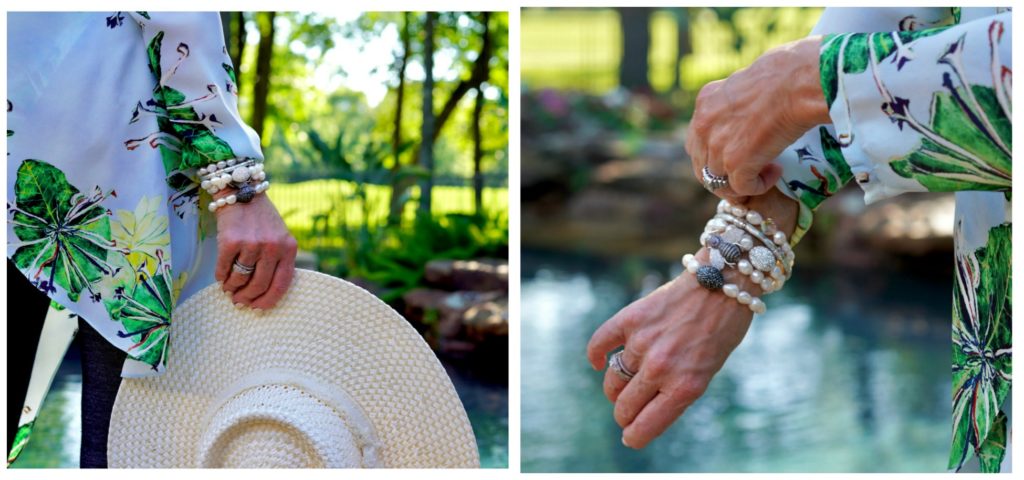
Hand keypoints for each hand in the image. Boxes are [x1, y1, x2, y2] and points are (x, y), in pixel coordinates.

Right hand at [214, 192, 297, 309]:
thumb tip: (262, 294)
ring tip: (229, 289)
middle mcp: (272, 247)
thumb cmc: (260, 219)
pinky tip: (221, 277)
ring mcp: (251, 244)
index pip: (282, 285)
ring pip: (240, 280)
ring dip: (232, 288)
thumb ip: (277, 261)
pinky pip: (224, 270)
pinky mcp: (230, 242)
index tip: (258, 309)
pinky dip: (221, 277)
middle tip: (239, 302)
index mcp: (289, 248)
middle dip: (247, 298)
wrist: (240, 192)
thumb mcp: (279, 237)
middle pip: (260, 286)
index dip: (268, 301)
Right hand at [587, 188, 798, 448]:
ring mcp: (643, 342)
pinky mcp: (631, 319)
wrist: (723, 283)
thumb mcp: (708, 369)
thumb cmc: (721, 330)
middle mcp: (662, 368)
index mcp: (686, 387)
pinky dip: (595, 356)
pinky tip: (598, 362)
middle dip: (623, 414)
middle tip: (626, 412)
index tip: (630, 438)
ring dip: (614, 388)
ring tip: (620, 387)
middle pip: (624, 405)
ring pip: (613, 379)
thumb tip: (642, 405)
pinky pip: (600, 344)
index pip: (646, 425)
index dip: (634, 436)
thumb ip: (677, 388)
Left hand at [686, 36, 830, 201]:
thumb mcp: (744, 83)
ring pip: (718, 182)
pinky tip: (776, 171)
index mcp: (705, 102)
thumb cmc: (785, 75)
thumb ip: (735, 104)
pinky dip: (759, 185)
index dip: (715, 155)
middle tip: (751, 171)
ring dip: (743, 181)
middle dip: (724, 174)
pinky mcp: (736, 163)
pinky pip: (741, 189)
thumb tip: (744, 116)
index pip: (697, 141)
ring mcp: (717, 145)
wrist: (797, 83)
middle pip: (702, 166)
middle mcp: (704, 125)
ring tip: (768, 169)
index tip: (739, 153)